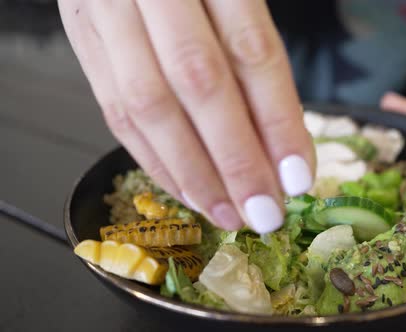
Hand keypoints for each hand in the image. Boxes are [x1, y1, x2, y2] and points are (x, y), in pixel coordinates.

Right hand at [58, 0, 314, 232]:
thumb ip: (255, 52)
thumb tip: (282, 147)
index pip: (250, 50)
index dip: (277, 120)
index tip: (299, 177)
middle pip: (198, 83)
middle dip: (236, 160)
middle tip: (266, 213)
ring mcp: (106, 9)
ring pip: (148, 104)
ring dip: (193, 173)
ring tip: (230, 215)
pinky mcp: (83, 36)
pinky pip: (115, 108)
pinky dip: (155, 158)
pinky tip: (188, 190)